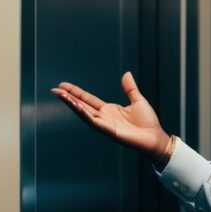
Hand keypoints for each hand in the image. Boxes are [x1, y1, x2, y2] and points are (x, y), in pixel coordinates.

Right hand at [51, 72, 168, 160]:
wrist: (155, 138)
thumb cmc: (148, 122)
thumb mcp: (138, 100)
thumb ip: (130, 88)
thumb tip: (126, 74)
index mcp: (109, 110)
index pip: (88, 99)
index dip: (76, 92)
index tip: (63, 85)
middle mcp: (104, 117)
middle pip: (82, 105)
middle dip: (68, 98)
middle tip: (54, 90)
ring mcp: (105, 124)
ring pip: (84, 113)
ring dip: (72, 105)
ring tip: (61, 96)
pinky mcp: (109, 131)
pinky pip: (94, 121)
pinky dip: (84, 114)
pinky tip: (76, 106)